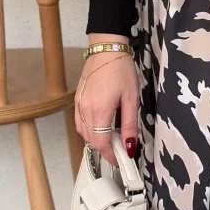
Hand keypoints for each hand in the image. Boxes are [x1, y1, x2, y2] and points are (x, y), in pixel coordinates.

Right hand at [74, 47, 138, 167]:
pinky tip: (101, 126)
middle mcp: (85, 110)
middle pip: (91, 141)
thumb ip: (130, 124)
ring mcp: (79, 105)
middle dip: (105, 149)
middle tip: (120, 150)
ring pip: (84, 133)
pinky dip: (89, 130)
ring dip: (96, 140)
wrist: (106, 48)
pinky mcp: (77, 100)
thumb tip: (129, 146)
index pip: (101, 144)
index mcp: (99, 111)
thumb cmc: (121, 69)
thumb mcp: (132, 97)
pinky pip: (80, 123)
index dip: (110, 156)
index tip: (121, 160)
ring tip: (112, 138)